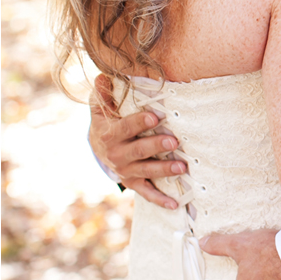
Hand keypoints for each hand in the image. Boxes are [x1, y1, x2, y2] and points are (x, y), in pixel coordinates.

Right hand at [88, 73, 185, 208]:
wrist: (98, 149)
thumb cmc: (105, 123)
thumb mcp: (99, 109)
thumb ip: (102, 94)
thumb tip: (103, 76)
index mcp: (109, 134)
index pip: (125, 128)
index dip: (139, 122)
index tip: (155, 116)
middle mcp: (116, 155)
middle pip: (138, 151)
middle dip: (156, 146)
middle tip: (174, 142)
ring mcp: (125, 171)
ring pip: (146, 171)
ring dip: (164, 170)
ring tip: (182, 167)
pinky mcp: (133, 182)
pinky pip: (147, 193)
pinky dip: (160, 199)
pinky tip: (175, 203)